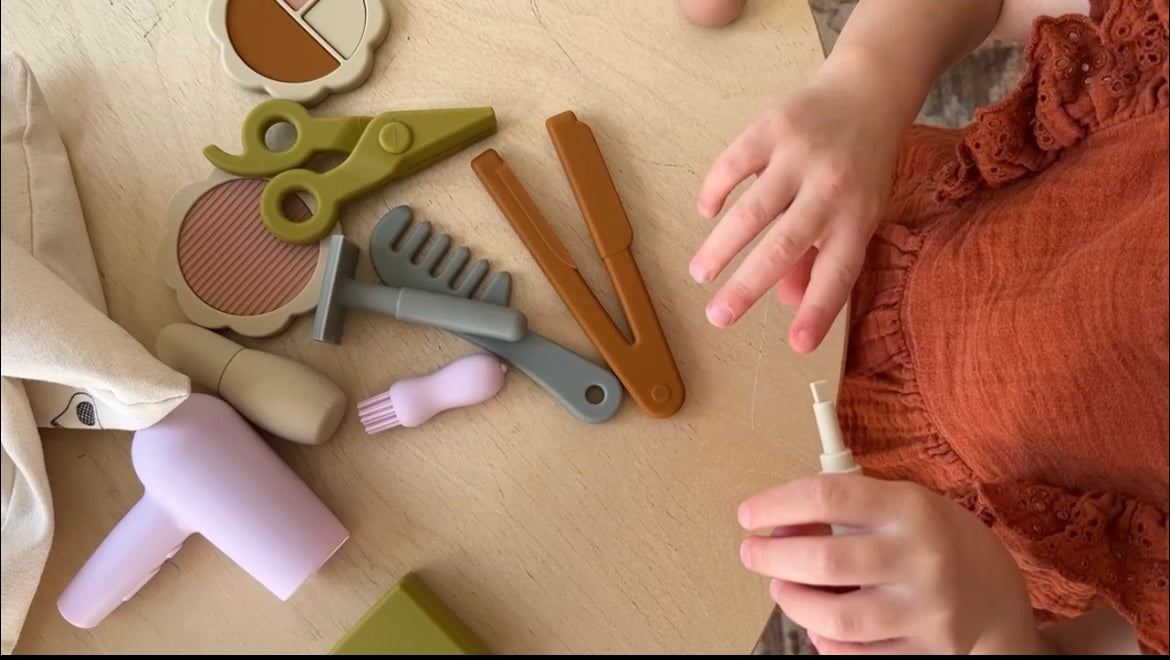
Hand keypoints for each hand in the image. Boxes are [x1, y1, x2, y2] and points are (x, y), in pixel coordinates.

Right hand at [690, 66, 900, 352]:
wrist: (867, 92)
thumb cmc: (860, 166)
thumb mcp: (857, 212)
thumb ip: (823, 258)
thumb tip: (790, 303)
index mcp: (857, 218)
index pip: (837, 273)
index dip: (818, 312)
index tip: (797, 345)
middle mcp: (832, 189)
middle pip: (784, 247)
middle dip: (747, 287)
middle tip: (717, 317)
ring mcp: (800, 156)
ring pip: (752, 211)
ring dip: (721, 247)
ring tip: (699, 274)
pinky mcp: (773, 127)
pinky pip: (734, 164)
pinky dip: (715, 191)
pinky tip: (706, 212)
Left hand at [737, 475, 1047, 654]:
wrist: (994, 592)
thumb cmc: (932, 538)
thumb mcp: (897, 504)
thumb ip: (843, 511)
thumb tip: (778, 528)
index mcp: (911, 509)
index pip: (828, 497)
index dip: (777, 504)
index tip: (749, 514)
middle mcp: (922, 559)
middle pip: (824, 562)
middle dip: (772, 558)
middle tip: (753, 554)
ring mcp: (928, 610)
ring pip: (835, 618)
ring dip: (793, 602)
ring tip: (783, 588)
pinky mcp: (929, 651)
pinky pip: (856, 655)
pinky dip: (825, 640)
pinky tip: (817, 623)